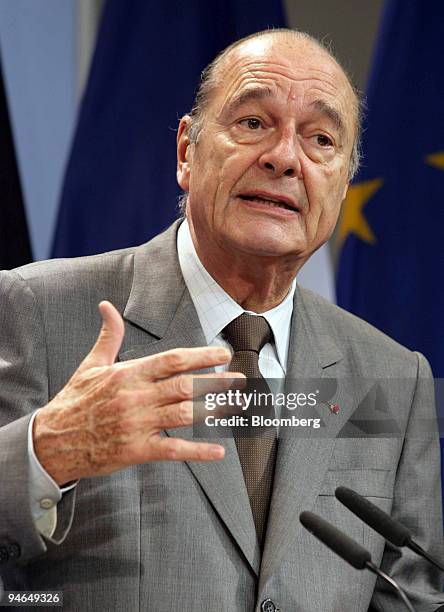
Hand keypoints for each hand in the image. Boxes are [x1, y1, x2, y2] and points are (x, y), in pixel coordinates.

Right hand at [33, 301, 241, 484]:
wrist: (52, 442)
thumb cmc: (74, 400)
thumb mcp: (90, 365)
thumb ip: (109, 336)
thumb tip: (107, 306)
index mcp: (127, 374)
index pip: (171, 360)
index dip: (200, 356)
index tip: (223, 354)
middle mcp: (135, 397)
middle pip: (185, 386)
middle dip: (216, 382)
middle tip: (240, 380)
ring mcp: (137, 425)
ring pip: (184, 415)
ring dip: (214, 410)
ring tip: (236, 405)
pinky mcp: (136, 450)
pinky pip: (172, 449)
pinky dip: (197, 451)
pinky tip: (218, 451)